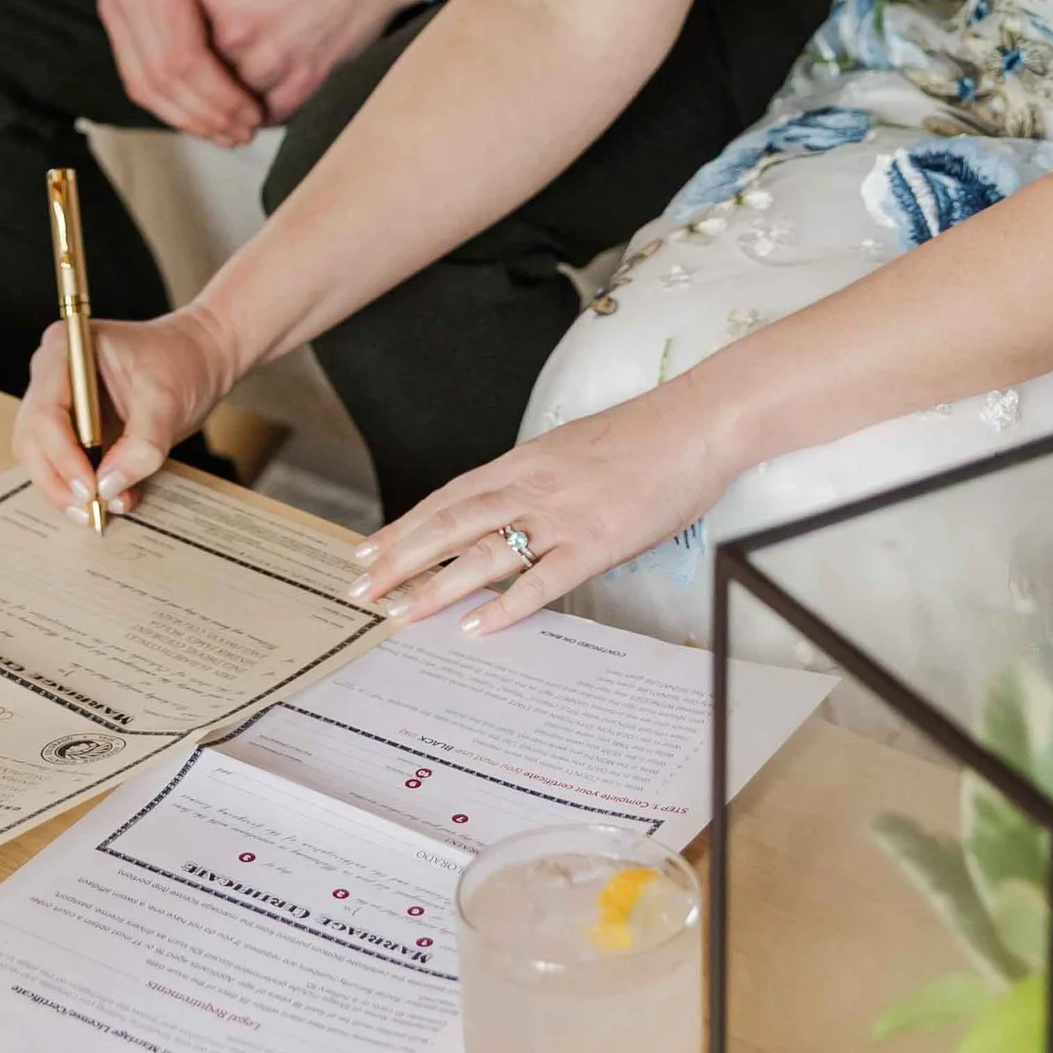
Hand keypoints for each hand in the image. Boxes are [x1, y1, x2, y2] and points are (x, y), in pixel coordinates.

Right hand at [12, 301, 234, 516]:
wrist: (202, 356)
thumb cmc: (182, 360)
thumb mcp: (168, 399)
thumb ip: (142, 443)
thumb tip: (108, 487)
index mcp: (67, 349)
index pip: (46, 411)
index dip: (62, 455)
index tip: (90, 488)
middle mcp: (52, 374)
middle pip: (33, 439)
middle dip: (58, 480)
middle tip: (91, 510)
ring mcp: (60, 402)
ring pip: (42, 458)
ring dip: (68, 490)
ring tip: (104, 509)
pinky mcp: (74, 428)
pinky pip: (65, 466)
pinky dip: (84, 488)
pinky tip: (116, 499)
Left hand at [124, 0, 417, 122]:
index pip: (176, 35)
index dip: (181, 38)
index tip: (191, 33)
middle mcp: (238, 36)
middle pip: (202, 69)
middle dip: (203, 72)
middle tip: (215, 63)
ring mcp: (274, 63)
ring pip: (232, 96)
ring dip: (229, 97)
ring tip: (238, 81)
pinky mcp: (307, 83)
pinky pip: (269, 114)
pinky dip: (260, 110)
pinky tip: (264, 93)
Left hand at [348, 376, 739, 634]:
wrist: (692, 425)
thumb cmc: (641, 438)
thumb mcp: (572, 451)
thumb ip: (535, 479)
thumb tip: (507, 508)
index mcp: (523, 463)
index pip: (448, 497)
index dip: (405, 526)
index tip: (368, 551)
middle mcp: (530, 487)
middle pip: (450, 523)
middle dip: (400, 557)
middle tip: (360, 589)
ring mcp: (561, 515)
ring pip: (483, 551)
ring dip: (437, 585)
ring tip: (399, 612)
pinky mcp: (595, 543)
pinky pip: (542, 579)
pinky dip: (506, 606)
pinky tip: (478, 628)